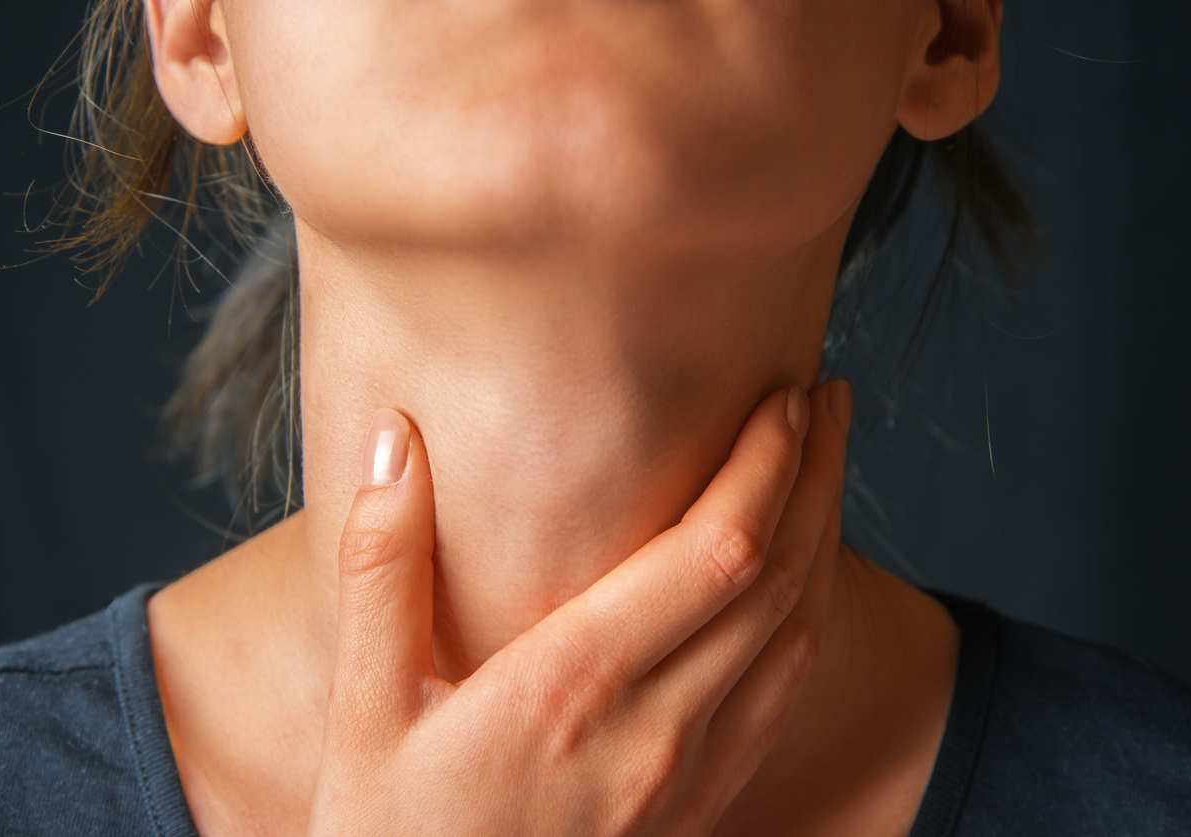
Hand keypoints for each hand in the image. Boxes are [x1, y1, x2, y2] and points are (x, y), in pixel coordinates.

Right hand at [307, 382, 852, 835]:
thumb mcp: (362, 711)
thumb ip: (380, 571)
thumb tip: (393, 440)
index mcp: (570, 689)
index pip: (716, 555)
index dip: (766, 465)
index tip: (782, 396)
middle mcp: (655, 732)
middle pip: (780, 580)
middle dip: (816, 475)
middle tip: (825, 398)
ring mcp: (690, 779)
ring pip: (799, 636)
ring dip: (826, 538)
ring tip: (828, 463)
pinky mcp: (702, 808)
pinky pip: (784, 695)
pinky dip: (810, 615)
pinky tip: (799, 579)